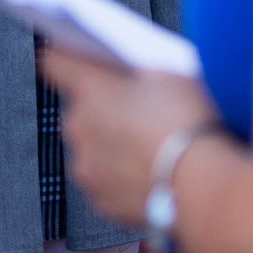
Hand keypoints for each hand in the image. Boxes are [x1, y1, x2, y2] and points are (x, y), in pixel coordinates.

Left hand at [42, 48, 223, 228]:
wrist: (199, 184)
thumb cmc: (185, 123)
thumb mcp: (168, 72)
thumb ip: (135, 64)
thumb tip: (125, 61)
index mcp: (90, 89)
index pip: (54, 60)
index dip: (63, 54)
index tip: (69, 55)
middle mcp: (78, 127)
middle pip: (78, 107)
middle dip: (100, 106)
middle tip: (134, 109)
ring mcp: (85, 165)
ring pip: (89, 144)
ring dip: (107, 141)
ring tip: (145, 145)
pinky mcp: (98, 197)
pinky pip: (101, 176)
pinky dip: (117, 172)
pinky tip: (145, 169)